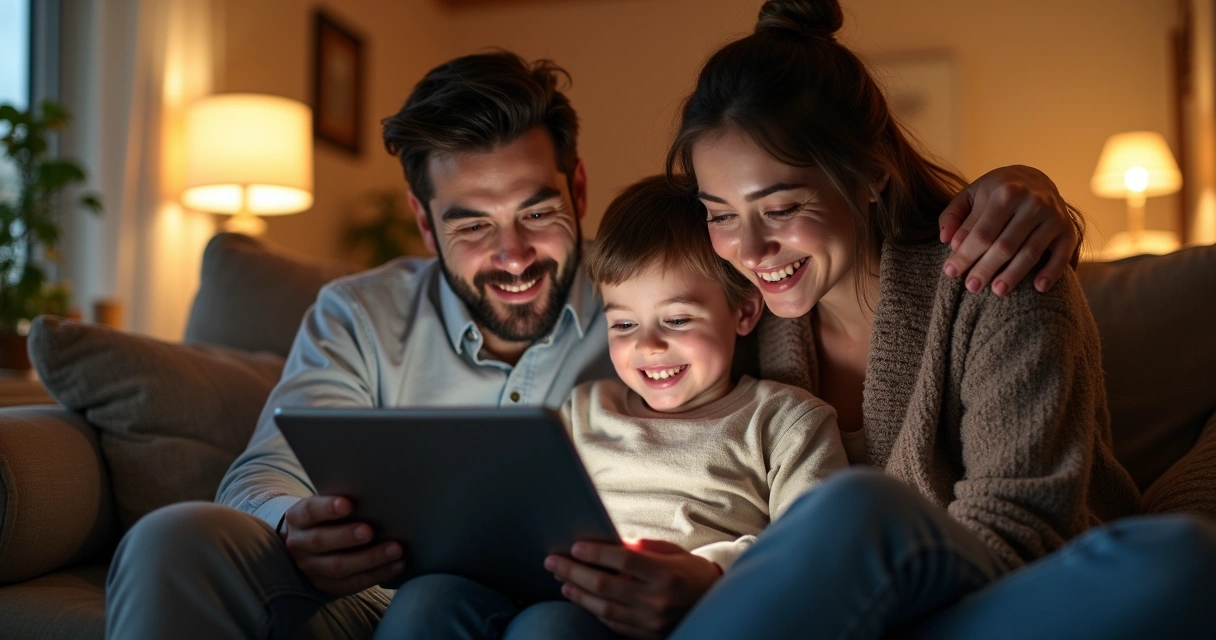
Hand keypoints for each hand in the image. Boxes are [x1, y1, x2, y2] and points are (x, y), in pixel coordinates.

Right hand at [280, 496, 403, 596]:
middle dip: (347, 536)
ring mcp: (311, 568)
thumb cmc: (327, 517)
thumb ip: (342, 502)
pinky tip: (397, 565)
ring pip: (339, 567)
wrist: (306, 544)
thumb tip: (377, 496)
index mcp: (298, 518)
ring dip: (370, 558)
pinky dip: (378, 574)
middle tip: (371, 531)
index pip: (309, 511)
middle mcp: (299, 544)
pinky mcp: (327, 586)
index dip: (327, 508)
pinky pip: (353, 583)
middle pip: (321, 542)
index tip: (348, 504)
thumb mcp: (325, 506)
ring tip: (396, 549)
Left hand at [544, 539, 721, 638]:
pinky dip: (594, 611)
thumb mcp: (670, 552)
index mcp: (665, 573)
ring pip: (604, 608)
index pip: (623, 561)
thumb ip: (640, 548)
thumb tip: (607, 542)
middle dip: (574, 572)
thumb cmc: (689, 571)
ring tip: (562, 581)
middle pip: (605, 585)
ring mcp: (651, 622)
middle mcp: (657, 600)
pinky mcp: (647, 636)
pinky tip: (582, 598)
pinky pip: (613, 624)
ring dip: (578, 594)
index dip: (596, 553)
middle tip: (553, 562)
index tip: (575, 546)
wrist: (715, 603)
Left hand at [938, 165, 1078, 295]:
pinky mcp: (1068, 229)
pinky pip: (1062, 255)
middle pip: (1005, 246)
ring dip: (1013, 275)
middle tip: (971, 288)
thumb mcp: (971, 195)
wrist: (1035, 178)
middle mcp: (1033, 203)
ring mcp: (1054, 216)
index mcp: (1005, 193)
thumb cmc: (996, 192)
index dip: (965, 255)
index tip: (950, 272)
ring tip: (997, 291)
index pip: (981, 233)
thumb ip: (953, 215)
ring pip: (1030, 253)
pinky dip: (1051, 272)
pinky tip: (1038, 288)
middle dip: (985, 269)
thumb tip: (947, 241)